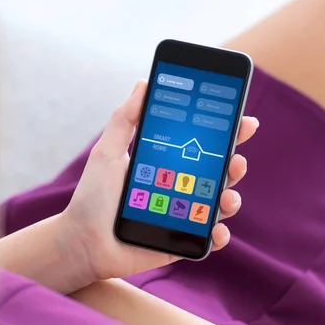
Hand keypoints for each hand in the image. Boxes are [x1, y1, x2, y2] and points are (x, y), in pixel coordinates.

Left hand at [61, 80, 258, 283]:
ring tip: (226, 196)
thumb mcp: (108, 152)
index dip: (227, 132)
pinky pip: (208, 239)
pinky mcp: (182, 241)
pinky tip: (215, 229)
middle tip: (236, 158)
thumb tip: (144, 82)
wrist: (82, 241)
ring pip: (220, 204)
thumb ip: (125, 118)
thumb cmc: (93, 196)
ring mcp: (184, 215)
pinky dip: (218, 234)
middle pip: (219, 173)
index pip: (204, 145)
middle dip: (235, 163)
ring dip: (231, 198)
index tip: (242, 119)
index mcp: (169, 163)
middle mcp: (182, 187)